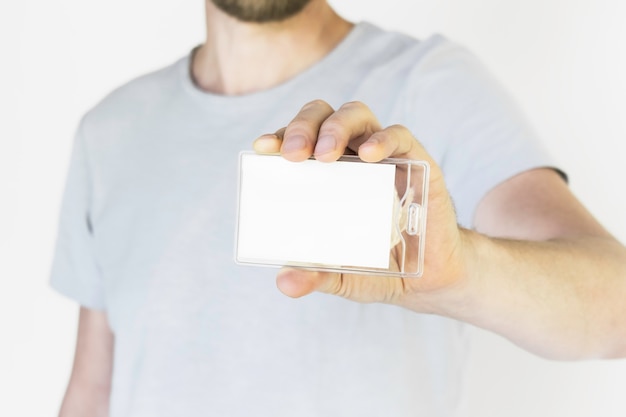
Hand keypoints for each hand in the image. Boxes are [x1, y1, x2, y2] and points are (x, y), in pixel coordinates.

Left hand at [253, 100, 468, 312]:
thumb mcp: (340, 276)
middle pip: (321, 116)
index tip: (262, 149)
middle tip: (293, 154)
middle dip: (302, 127)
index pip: (296, 141)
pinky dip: (383, 139)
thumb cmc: (378, 268)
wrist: (428, 279)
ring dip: (336, 127)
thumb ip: (315, 275)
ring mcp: (383, 156)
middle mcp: (350, 158)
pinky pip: (399, 136)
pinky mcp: (415, 162)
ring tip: (324, 155)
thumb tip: (285, 282)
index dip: (278, 138)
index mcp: (324, 175)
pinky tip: (370, 155)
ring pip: (356, 115)